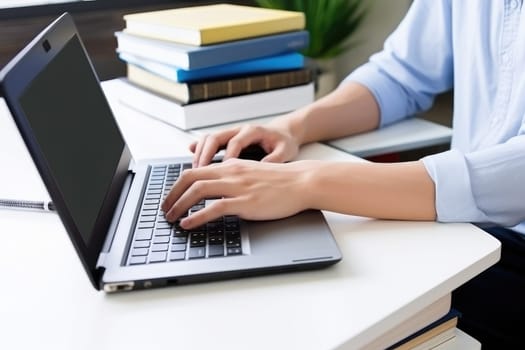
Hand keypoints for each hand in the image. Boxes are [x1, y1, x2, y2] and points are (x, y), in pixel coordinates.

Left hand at [161, 159, 318, 228]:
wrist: (301, 182)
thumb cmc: (280, 181)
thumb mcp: (251, 172)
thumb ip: (233, 177)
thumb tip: (216, 188)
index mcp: (230, 166)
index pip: (194, 170)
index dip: (177, 184)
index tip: (170, 197)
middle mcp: (230, 173)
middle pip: (189, 178)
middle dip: (172, 194)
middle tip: (164, 208)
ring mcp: (237, 187)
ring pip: (197, 190)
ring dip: (179, 205)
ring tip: (171, 217)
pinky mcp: (245, 202)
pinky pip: (214, 208)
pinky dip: (197, 216)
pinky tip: (188, 224)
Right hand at [189, 123, 299, 166]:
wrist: (284, 133)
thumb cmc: (284, 143)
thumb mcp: (285, 151)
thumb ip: (274, 160)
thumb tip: (262, 172)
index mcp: (252, 131)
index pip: (235, 142)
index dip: (227, 158)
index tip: (223, 173)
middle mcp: (238, 130)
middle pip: (215, 137)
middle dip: (206, 155)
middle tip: (200, 173)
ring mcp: (230, 133)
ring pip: (208, 139)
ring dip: (200, 154)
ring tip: (195, 172)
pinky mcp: (226, 140)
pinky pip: (208, 143)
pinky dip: (198, 152)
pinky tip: (192, 164)